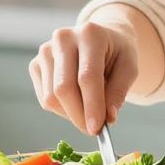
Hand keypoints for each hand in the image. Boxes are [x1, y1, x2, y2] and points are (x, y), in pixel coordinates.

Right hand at [30, 20, 137, 135]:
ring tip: (89, 109)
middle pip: (64, 88)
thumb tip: (108, 118)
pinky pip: (45, 99)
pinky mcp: (35, 64)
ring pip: (51, 97)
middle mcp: (63, 38)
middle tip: (93, 130)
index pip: (87, 76)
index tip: (97, 129)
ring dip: (71, 114)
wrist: (99, 37)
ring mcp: (45, 51)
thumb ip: (119, 92)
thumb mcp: (129, 68)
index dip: (92, 105)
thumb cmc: (116, 53)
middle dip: (79, 116)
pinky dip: (61, 109)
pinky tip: (76, 100)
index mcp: (90, 34)